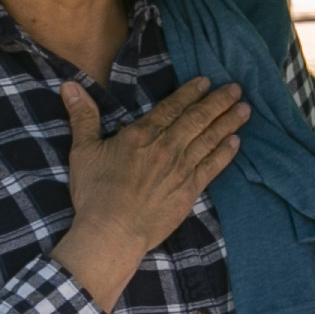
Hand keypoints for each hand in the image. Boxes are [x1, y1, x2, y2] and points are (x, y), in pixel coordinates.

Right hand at [55, 76, 247, 308]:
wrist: (112, 232)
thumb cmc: (95, 193)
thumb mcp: (83, 151)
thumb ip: (83, 117)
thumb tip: (69, 86)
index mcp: (142, 135)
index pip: (171, 107)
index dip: (190, 93)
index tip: (205, 81)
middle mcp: (167, 148)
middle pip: (197, 119)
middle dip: (218, 102)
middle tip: (235, 88)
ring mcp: (181, 170)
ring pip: (209, 140)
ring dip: (228, 123)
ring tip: (244, 110)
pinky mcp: (189, 192)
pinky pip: (212, 167)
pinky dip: (225, 153)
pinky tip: (236, 143)